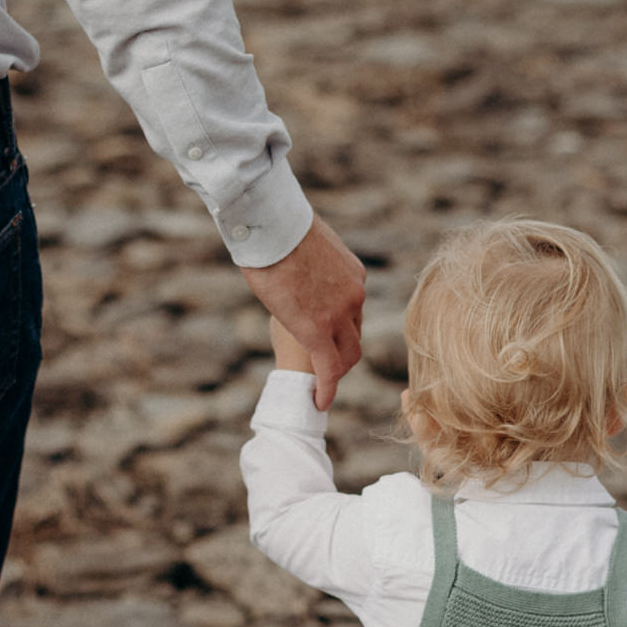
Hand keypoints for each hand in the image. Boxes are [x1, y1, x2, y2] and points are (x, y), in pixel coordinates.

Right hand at [240, 213, 363, 408]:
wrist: (272, 225)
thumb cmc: (279, 227)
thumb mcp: (306, 245)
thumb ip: (311, 262)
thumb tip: (297, 261)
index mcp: (354, 276)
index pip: (352, 312)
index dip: (340, 329)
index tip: (327, 338)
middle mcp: (354, 297)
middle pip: (354, 336)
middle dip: (341, 355)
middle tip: (325, 368)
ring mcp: (340, 314)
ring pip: (346, 355)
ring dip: (334, 373)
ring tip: (320, 387)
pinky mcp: (318, 331)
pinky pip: (328, 367)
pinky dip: (326, 387)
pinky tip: (319, 401)